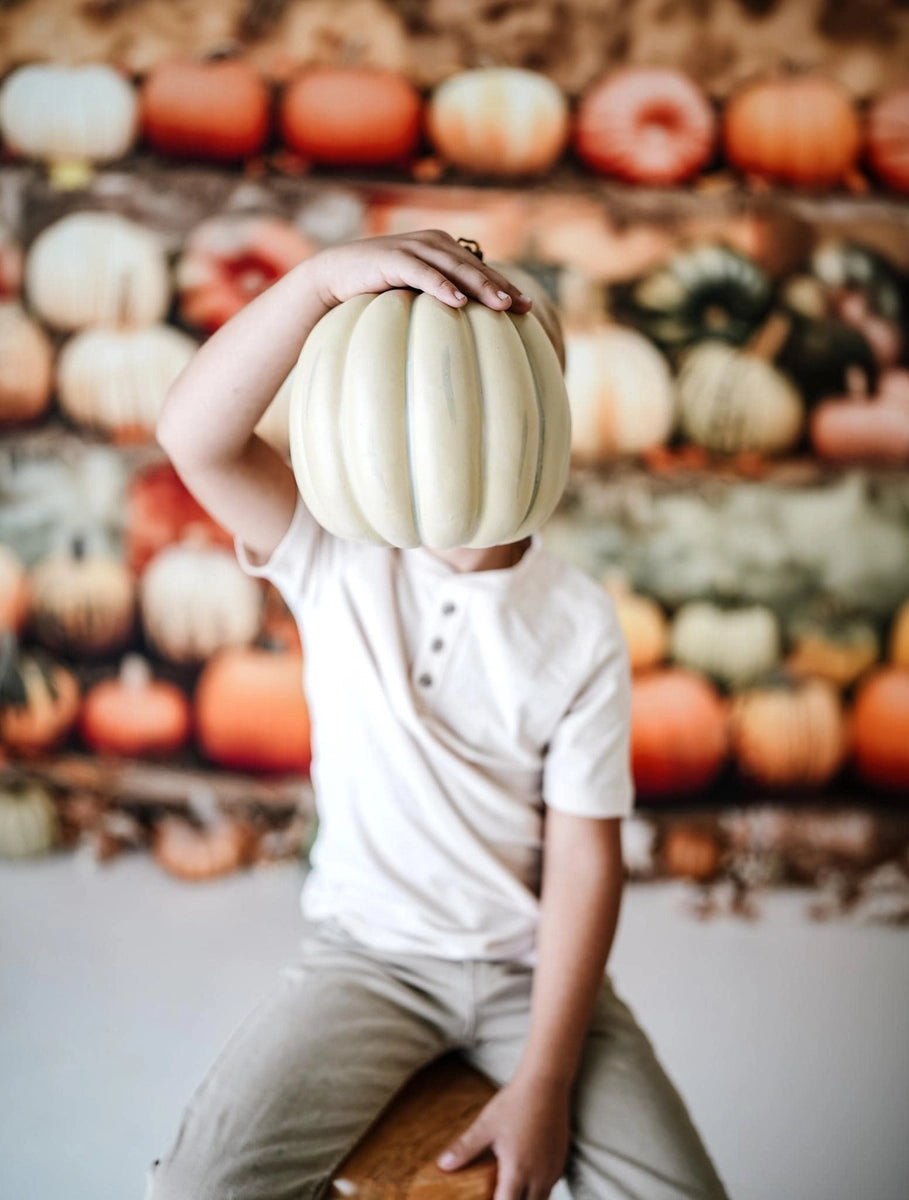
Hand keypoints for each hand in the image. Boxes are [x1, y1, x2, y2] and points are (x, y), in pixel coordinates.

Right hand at [311, 229, 533, 314]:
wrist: (335, 276)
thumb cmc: (380, 289)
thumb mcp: (416, 292)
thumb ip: (442, 298)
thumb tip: (471, 328)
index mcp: (443, 248)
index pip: (481, 269)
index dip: (505, 286)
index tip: (527, 308)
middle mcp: (433, 242)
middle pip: (474, 267)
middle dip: (500, 287)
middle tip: (522, 307)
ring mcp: (413, 247)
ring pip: (454, 267)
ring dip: (479, 286)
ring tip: (500, 306)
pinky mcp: (392, 258)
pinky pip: (422, 272)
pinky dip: (441, 286)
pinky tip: (458, 302)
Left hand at [436, 1073, 570, 1199]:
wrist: (545, 1083)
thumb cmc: (515, 1103)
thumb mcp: (486, 1125)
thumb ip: (465, 1148)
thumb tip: (443, 1165)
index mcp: (518, 1171)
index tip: (486, 1197)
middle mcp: (539, 1176)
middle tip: (497, 1193)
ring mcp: (553, 1169)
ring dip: (526, 1199)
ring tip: (511, 1188)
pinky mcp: (561, 1161)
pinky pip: (550, 1186)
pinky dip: (538, 1189)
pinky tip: (527, 1177)